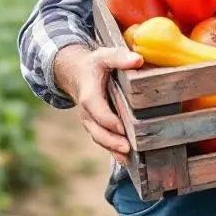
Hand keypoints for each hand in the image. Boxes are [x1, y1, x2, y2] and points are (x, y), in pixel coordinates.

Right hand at [74, 46, 143, 163]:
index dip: (110, 121)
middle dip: (112, 141)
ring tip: (129, 157)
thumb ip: (120, 58)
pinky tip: (127, 159)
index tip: (123, 128)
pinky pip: (103, 139)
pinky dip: (113, 150)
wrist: (77, 72)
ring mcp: (90, 121)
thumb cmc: (94, 64)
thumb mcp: (105, 56)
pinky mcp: (96, 125)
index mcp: (89, 96)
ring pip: (99, 138)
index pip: (98, 112)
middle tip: (128, 149)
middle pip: (97, 131)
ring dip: (113, 149)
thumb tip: (138, 60)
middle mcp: (87, 112)